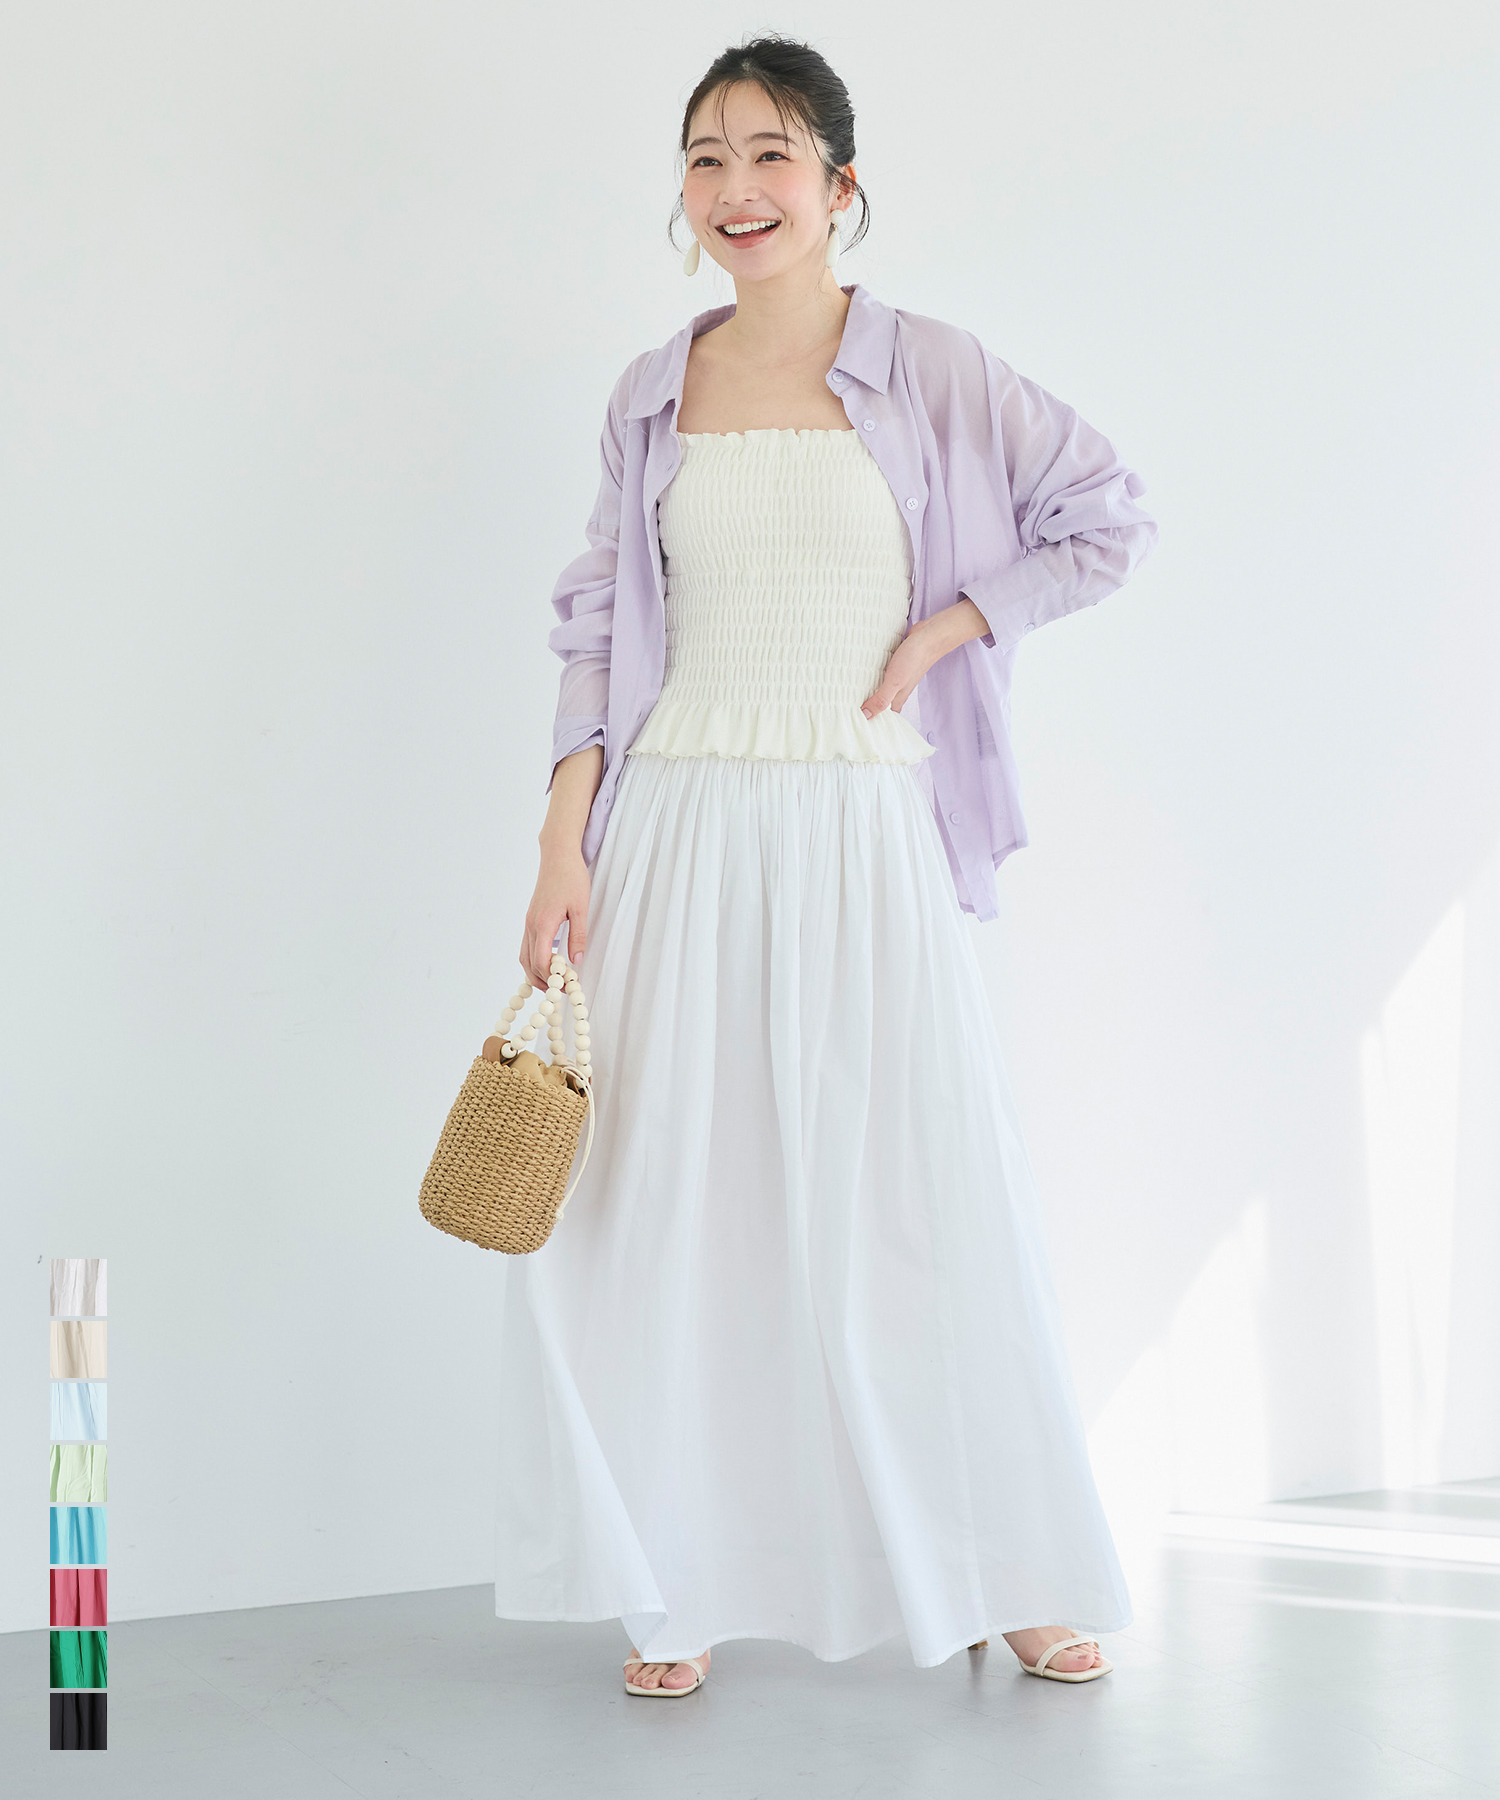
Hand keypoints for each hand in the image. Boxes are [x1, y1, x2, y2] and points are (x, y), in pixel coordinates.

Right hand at [520, 842, 590, 990]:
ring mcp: (528, 922)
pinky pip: (527, 946)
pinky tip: (547, 963)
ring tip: (551, 983)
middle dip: (542, 981)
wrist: (558, 856)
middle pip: (529, 963)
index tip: (567, 987)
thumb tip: (576, 961)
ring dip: (535, 972)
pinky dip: (533, 960)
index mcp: (543, 924)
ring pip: (524, 956)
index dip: (553, 979)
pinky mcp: (531, 918)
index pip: (542, 962)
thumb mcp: (581, 908)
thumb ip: (578, 936)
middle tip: (558, 992)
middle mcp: (531, 925)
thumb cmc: (571, 878)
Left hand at [859, 598, 990, 720]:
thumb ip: (881, 699)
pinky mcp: (894, 663)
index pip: (885, 717)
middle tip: (846, 711)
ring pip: (879, 688)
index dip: (873, 723)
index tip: (856, 727)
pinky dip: (870, 676)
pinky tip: (860, 674)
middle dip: (866, 708)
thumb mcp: (895, 682)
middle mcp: (897, 689)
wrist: (929, 635)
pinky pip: (880, 673)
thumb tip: (865, 716)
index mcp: (898, 698)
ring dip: (867, 691)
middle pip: (880, 703)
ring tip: (847, 695)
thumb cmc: (915, 659)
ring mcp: (896, 676)